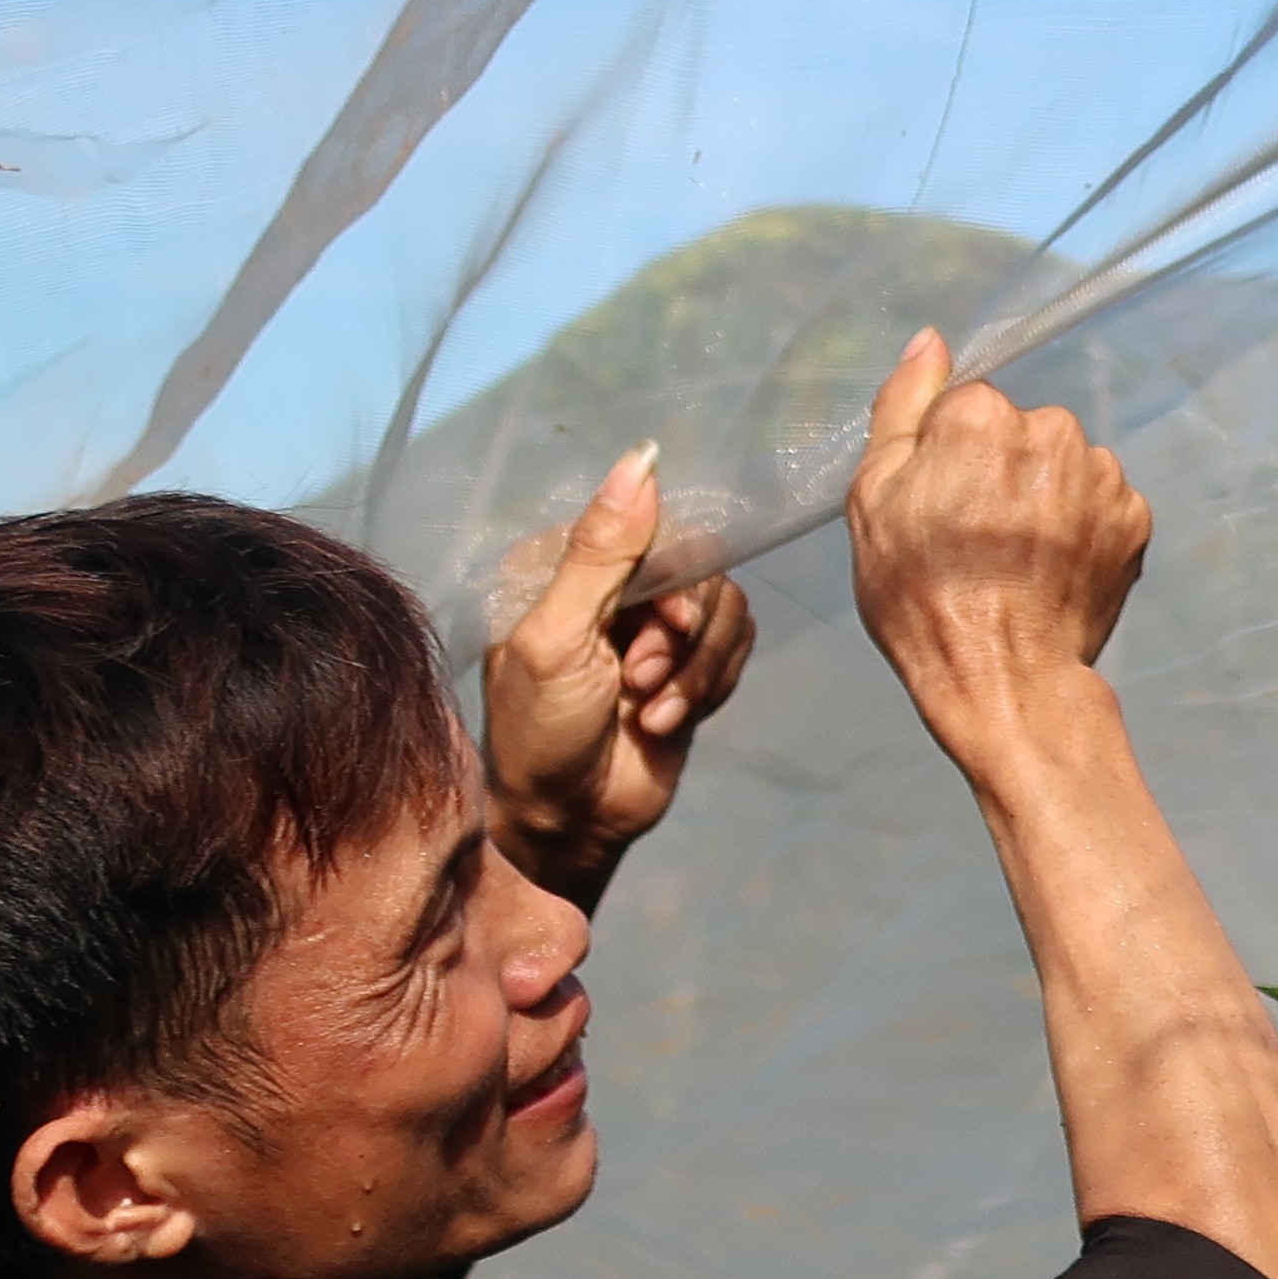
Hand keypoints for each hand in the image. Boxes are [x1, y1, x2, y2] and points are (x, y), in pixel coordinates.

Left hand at [480, 442, 759, 906]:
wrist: (569, 820)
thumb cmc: (541, 730)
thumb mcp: (560, 637)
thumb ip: (602, 551)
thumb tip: (643, 458)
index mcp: (566, 564)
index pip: (655, 528)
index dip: (677, 578)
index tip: (666, 626)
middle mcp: (613, 585)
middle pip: (702, 568)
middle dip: (684, 637)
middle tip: (641, 683)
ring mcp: (652, 627)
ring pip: (727, 610)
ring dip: (695, 670)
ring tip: (648, 713)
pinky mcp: (687, 666)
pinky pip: (737, 647)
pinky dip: (709, 688)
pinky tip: (664, 723)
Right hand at [846, 330, 1150, 765]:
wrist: (1005, 679)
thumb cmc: (922, 595)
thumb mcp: (875, 499)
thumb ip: (903, 406)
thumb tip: (930, 340)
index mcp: (984, 415)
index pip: (965, 410)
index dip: (947, 458)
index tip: (939, 507)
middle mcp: (1054, 428)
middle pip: (1021, 433)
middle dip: (1002, 473)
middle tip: (976, 540)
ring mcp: (1103, 474)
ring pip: (1065, 467)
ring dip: (1047, 499)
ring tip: (1018, 562)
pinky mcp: (1136, 517)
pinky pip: (1101, 504)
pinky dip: (1082, 528)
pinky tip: (1054, 570)